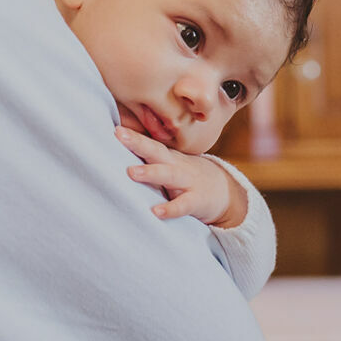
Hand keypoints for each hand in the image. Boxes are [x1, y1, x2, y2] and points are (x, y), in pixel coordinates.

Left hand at [115, 126, 247, 227]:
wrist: (224, 191)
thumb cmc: (188, 176)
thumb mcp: (172, 163)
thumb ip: (151, 158)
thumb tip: (118, 150)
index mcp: (168, 157)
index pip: (149, 143)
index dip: (133, 136)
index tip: (115, 129)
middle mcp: (177, 166)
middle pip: (156, 151)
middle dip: (138, 143)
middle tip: (119, 135)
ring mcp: (188, 182)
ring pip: (168, 175)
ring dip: (151, 172)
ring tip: (132, 172)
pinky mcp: (197, 201)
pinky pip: (183, 205)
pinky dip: (170, 209)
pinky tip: (156, 212)